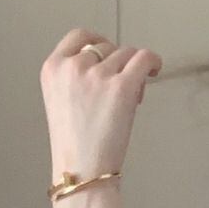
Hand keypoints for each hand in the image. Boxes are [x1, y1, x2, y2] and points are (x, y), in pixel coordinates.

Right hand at [41, 27, 162, 177]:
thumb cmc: (74, 144)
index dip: (98, 42)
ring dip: (132, 71)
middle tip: (117, 90)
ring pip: (127, 54)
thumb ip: (75, 76)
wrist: (81, 171)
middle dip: (116, 64)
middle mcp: (73, 67)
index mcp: (52, 68)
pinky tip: (155, 71)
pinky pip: (145, 58)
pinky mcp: (122, 86)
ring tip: (129, 98)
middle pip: (107, 47)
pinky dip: (153, 61)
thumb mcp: (60, 100)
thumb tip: (110, 62)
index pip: (78, 36)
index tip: (108, 53)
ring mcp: (98, 75)